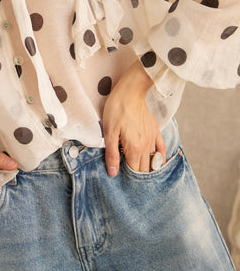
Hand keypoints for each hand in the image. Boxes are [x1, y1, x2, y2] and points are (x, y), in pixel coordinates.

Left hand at [102, 60, 165, 176]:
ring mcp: (153, 139)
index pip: (134, 171)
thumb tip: (113, 173)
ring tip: (139, 172)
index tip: (121, 178)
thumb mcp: (109, 131)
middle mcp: (146, 146)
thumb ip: (112, 154)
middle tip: (128, 177)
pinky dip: (160, 158)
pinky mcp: (155, 131)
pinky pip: (161, 149)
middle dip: (137, 174)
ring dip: (147, 168)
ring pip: (153, 161)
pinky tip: (157, 163)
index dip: (127, 177)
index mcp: (134, 148)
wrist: (131, 91)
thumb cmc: (117, 109)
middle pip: (144, 169)